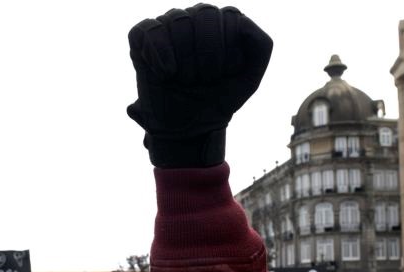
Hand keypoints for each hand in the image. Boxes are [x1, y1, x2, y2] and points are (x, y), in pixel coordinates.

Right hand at [127, 3, 272, 166]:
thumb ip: (260, 46)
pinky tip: (165, 73)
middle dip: (208, 55)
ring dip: (185, 60)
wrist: (190, 126)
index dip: (228, 52)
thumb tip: (243, 23)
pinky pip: (147, 30)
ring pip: (177, 21)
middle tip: (204, 80)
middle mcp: (195, 17)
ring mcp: (169, 24)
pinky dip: (158, 54)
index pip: (230, 18)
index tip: (223, 76)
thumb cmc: (219, 98)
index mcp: (223, 22)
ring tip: (185, 80)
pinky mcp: (143, 37)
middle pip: (205, 14)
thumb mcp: (249, 77)